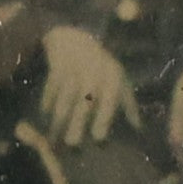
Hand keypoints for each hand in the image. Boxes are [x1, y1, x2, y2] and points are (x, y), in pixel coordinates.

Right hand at [41, 26, 139, 146]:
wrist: (75, 39)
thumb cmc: (101, 66)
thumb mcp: (119, 80)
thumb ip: (128, 104)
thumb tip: (138, 128)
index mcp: (112, 77)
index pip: (109, 100)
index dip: (104, 118)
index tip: (98, 138)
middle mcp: (94, 72)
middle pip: (84, 102)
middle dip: (77, 123)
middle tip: (72, 144)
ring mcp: (74, 69)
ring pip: (65, 98)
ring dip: (59, 118)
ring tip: (54, 136)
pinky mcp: (57, 67)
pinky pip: (51, 88)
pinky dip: (47, 102)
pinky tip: (44, 116)